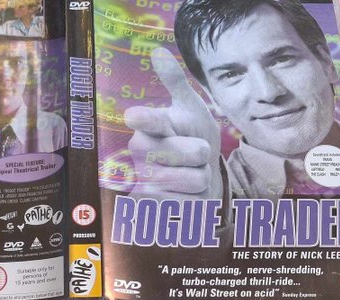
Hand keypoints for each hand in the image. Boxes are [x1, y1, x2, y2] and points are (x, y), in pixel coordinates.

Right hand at [124, 47, 222, 198]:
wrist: (193, 178)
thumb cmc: (190, 138)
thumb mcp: (189, 109)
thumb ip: (174, 82)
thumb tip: (157, 52)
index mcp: (147, 127)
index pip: (148, 121)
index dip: (145, 119)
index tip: (136, 116)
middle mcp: (139, 153)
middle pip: (194, 151)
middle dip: (204, 153)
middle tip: (193, 153)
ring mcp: (145, 181)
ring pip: (197, 179)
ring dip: (202, 178)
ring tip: (188, 174)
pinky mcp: (153, 208)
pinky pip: (192, 203)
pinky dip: (197, 200)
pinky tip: (183, 195)